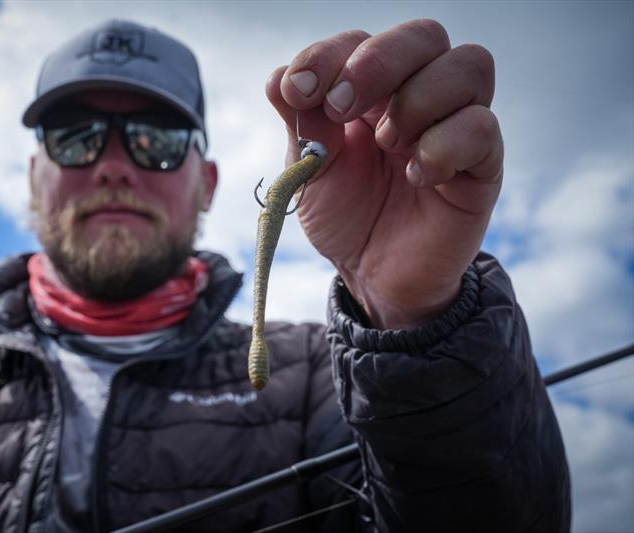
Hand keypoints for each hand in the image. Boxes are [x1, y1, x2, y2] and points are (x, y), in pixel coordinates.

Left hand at [266, 19, 502, 329]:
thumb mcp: (309, 171)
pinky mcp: (481, 166)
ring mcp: (454, 127)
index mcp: (371, 91)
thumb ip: (301, 123)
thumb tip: (281, 76)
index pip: (361, 41)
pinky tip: (416, 176)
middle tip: (342, 108)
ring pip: (469, 66)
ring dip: (417, 101)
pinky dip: (444, 145)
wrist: (372, 274)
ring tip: (388, 145)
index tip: (298, 91)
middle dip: (377, 63)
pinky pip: (483, 128)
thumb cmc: (343, 216)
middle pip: (424, 35)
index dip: (329, 55)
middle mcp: (418, 97)